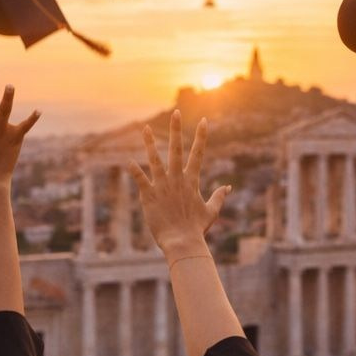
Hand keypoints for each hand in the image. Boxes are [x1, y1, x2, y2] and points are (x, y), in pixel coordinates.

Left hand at [129, 110, 230, 261]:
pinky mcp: (149, 196)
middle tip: (176, 112)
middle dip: (176, 130)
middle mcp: (177, 179)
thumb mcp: (211, 211)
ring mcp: (162, 186)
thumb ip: (219, 197)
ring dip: (149, 143)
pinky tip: (127, 160)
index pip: (198, 154)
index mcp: (191, 181)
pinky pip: (140, 179)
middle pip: (176, 149)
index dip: (201, 137)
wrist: (183, 243)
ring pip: (155, 159)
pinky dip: (134, 170)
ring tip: (144, 128)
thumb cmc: (197, 229)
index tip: (204, 121)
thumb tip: (228, 187)